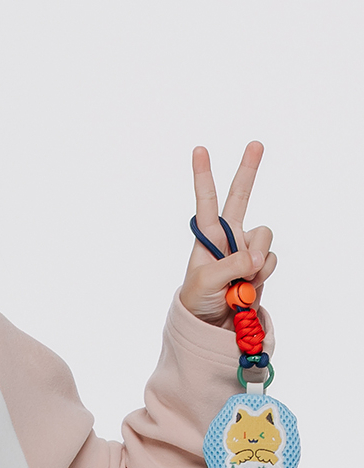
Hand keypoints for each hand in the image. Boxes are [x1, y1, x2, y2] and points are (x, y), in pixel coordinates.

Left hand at [180, 142, 276, 326]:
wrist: (212, 324)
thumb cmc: (198, 299)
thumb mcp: (206, 282)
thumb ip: (232, 266)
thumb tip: (258, 256)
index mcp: (208, 235)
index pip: (206, 200)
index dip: (203, 175)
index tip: (199, 149)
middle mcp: (229, 235)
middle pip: (240, 196)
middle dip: (248, 170)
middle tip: (256, 143)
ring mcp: (246, 248)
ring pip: (264, 237)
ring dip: (256, 260)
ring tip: (236, 283)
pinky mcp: (260, 263)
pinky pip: (271, 260)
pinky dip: (262, 275)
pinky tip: (248, 287)